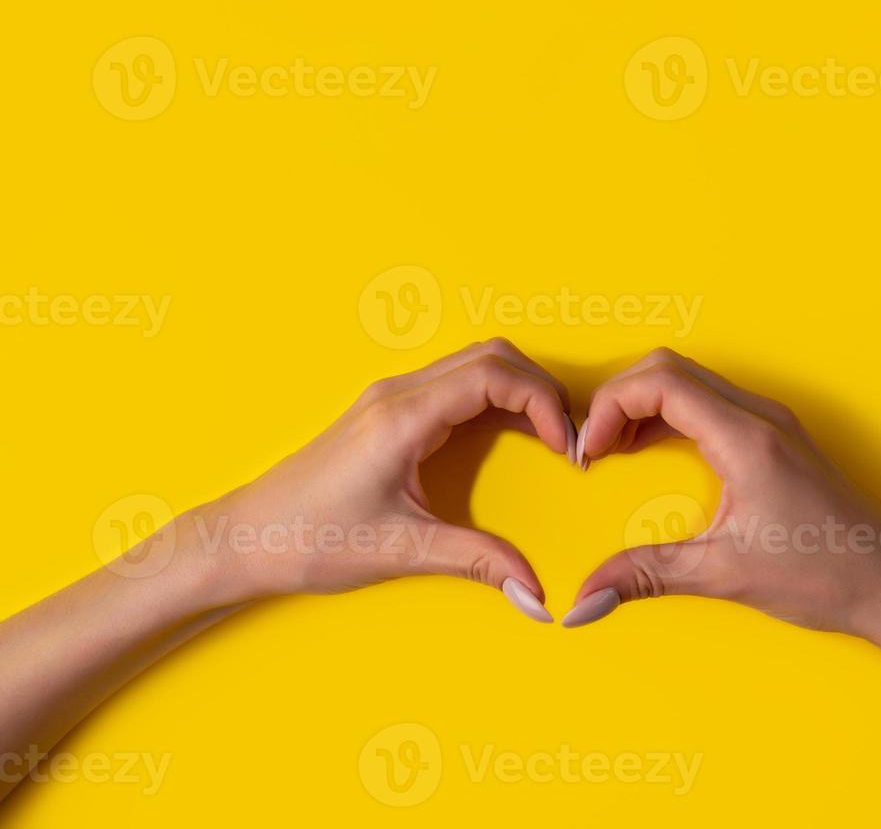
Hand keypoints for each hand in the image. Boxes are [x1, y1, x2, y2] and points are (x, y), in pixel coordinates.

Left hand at [182, 339, 575, 620]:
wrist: (244, 538)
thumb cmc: (308, 539)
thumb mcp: (402, 551)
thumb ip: (477, 563)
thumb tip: (537, 593)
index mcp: (402, 417)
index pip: (493, 374)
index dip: (542, 401)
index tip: (566, 446)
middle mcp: (397, 394)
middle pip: (491, 356)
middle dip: (540, 389)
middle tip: (567, 439)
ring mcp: (390, 398)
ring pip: (474, 364)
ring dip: (518, 390)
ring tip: (547, 437)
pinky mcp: (388, 413)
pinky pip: (455, 384)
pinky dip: (494, 399)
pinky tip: (509, 436)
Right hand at [565, 348, 880, 635]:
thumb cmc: (827, 574)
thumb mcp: (725, 574)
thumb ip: (648, 575)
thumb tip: (582, 600)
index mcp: (746, 437)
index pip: (660, 382)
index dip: (610, 406)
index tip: (589, 452)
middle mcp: (759, 416)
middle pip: (669, 368)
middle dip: (619, 398)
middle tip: (593, 447)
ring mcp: (771, 423)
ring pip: (690, 381)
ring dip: (644, 404)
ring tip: (614, 449)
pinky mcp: (776, 438)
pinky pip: (710, 402)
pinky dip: (670, 415)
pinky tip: (653, 451)